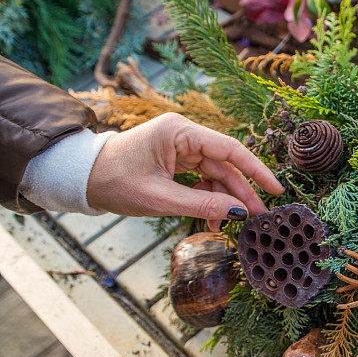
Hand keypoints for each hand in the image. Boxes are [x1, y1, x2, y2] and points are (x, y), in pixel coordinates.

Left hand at [86, 113, 283, 227]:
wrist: (82, 178)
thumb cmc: (114, 181)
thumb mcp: (160, 198)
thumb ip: (203, 204)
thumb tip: (241, 212)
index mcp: (179, 131)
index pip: (229, 149)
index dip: (256, 170)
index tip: (275, 189)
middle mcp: (184, 134)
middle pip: (225, 165)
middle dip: (241, 192)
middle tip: (258, 218)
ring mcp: (181, 146)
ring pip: (216, 174)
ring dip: (224, 200)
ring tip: (225, 225)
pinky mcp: (177, 159)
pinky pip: (203, 179)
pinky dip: (209, 198)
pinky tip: (211, 217)